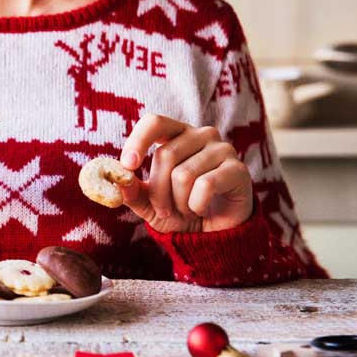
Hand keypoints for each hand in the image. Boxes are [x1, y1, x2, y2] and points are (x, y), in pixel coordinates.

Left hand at [119, 114, 252, 232]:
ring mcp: (222, 149)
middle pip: (166, 155)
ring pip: (184, 174)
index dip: (138, 141)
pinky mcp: (238, 169)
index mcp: (176, 135)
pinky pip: (205, 185)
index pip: (155, 122)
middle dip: (158, 191)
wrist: (214, 234)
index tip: (128, 165)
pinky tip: (201, 209)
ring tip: (187, 209)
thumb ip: (133, 192)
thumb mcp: (149, 205)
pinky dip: (196, 205)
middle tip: (164, 209)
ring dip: (179, 202)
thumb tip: (118, 181)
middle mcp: (201, 134)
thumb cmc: (180, 211)